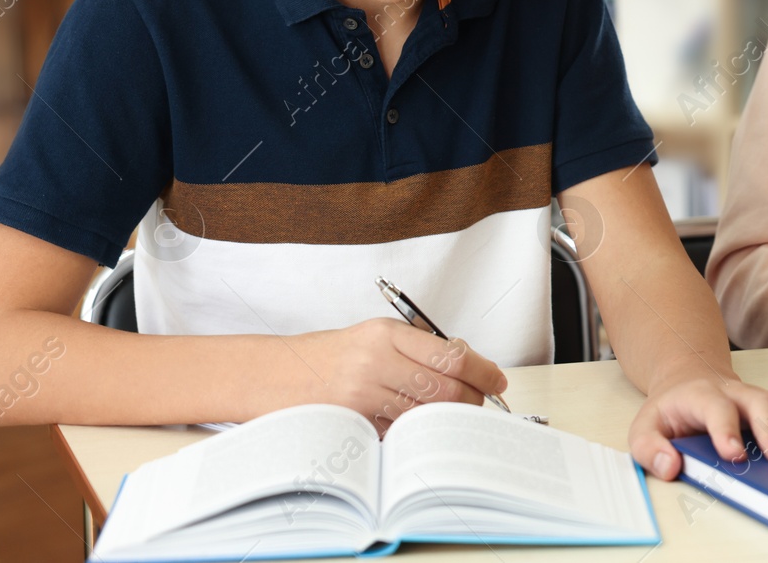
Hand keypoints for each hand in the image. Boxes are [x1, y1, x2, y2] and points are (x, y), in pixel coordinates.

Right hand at [294, 318, 508, 432]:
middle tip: (478, 405)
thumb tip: (468, 365)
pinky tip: (408, 428)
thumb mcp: (372, 337)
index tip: (498, 381)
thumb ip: (417, 348)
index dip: (484, 372)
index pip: (453, 355)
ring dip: (441, 421)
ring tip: (445, 419)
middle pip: (446, 390)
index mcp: (386, 333)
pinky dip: (409, 434)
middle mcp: (375, 360)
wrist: (269, 375)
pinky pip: (396, 433)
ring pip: (424, 415)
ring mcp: (362, 394)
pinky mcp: (351, 423)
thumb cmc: (325, 357)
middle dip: (470, 401)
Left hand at [628, 375, 767, 479]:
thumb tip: (670, 466)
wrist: (689, 380)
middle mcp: (737, 393)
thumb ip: (650, 449)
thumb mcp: (645, 428)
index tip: (734, 455)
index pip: (716, 410)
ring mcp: (761, 396)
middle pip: (759, 404)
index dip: (725, 431)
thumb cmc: (672, 411)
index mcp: (703, 397)